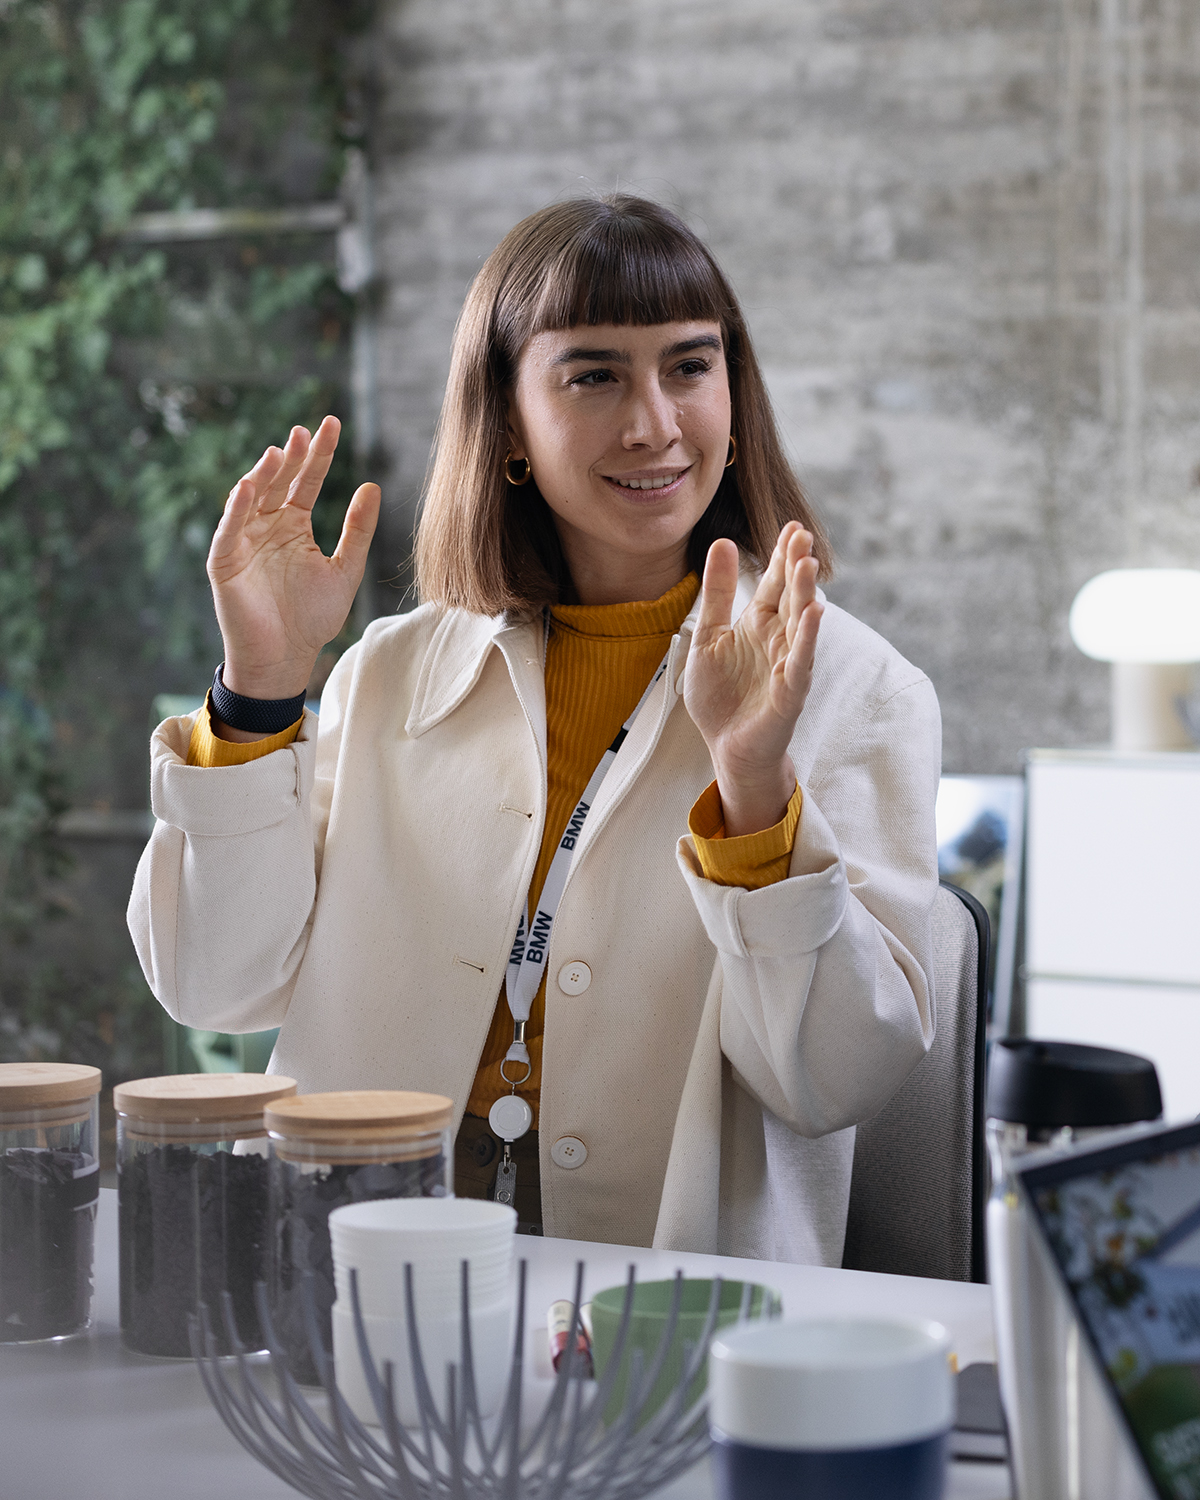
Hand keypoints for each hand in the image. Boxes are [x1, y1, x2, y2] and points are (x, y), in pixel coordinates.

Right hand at [207, 417, 380, 703]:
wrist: (286, 658)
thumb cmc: (313, 619)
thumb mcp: (344, 570)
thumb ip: (358, 531)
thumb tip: (372, 486)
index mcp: (294, 526)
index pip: (306, 480)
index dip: (319, 454)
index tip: (332, 423)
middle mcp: (267, 527)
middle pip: (278, 481)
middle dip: (291, 456)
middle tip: (306, 431)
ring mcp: (244, 541)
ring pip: (251, 498)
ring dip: (262, 474)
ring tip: (279, 451)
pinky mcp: (225, 561)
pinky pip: (229, 529)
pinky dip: (236, 508)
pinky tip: (248, 486)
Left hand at [684, 523, 822, 836]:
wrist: (726, 747)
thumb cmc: (722, 697)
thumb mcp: (709, 636)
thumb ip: (718, 593)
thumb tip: (724, 543)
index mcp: (759, 624)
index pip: (775, 583)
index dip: (782, 556)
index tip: (791, 525)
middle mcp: (779, 640)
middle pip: (791, 596)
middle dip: (797, 566)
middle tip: (802, 534)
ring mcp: (787, 665)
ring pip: (801, 624)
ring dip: (805, 594)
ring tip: (808, 564)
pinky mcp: (789, 692)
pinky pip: (801, 662)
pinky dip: (808, 638)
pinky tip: (815, 613)